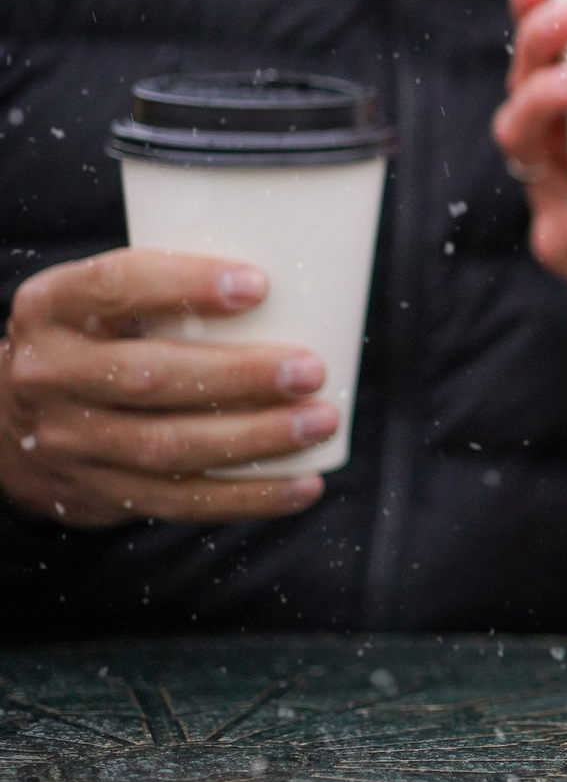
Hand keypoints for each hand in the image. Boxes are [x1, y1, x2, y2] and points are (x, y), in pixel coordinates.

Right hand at [0, 250, 332, 526]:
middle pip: (150, 376)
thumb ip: (168, 290)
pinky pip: (180, 501)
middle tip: (310, 370)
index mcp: (53, 309)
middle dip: (239, 375)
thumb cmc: (95, 341)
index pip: (115, 286)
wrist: (11, 423)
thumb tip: (296, 280)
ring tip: (319, 421)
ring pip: (168, 447)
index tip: (258, 286)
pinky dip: (249, 497)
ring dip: (255, 438)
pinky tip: (303, 484)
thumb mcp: (102, 302)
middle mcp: (50, 375)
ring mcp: (70, 441)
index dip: (185, 284)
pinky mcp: (99, 493)